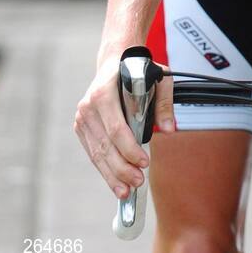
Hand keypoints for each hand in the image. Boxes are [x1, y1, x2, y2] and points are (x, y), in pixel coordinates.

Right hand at [74, 55, 173, 197]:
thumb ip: (165, 102)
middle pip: (105, 146)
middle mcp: (88, 106)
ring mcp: (82, 118)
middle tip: (138, 181)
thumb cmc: (137, 70)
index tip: (144, 162)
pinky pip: (93, 152)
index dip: (129, 149)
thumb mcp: (158, 77)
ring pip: (97, 153)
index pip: (116, 128)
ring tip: (126, 191)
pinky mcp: (81, 127)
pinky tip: (115, 182)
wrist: (114, 61)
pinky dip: (104, 169)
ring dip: (112, 175)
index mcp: (104, 93)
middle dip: (122, 168)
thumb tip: (170, 129)